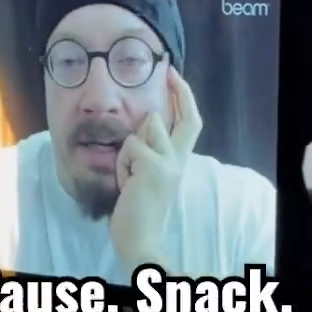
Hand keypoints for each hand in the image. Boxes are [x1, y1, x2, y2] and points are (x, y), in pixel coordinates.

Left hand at [110, 67, 201, 267]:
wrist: (139, 238)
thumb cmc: (135, 212)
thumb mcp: (143, 176)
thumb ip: (148, 152)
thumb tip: (148, 121)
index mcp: (177, 163)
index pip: (190, 125)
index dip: (185, 99)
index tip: (175, 77)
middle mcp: (179, 161)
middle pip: (183, 118)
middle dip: (178, 92)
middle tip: (169, 72)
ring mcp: (169, 164)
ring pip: (146, 129)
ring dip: (128, 150)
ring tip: (127, 175)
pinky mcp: (155, 167)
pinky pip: (130, 147)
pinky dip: (121, 164)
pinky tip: (124, 183)